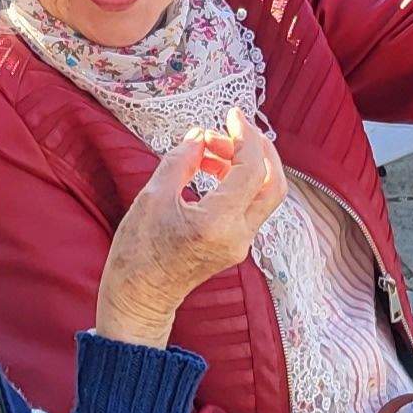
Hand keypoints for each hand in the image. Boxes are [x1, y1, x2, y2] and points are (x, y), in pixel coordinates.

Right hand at [95, 112, 283, 345]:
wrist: (139, 297)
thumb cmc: (138, 252)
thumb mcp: (152, 197)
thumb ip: (181, 160)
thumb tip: (200, 136)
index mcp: (218, 223)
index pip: (252, 170)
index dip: (245, 136)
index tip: (231, 115)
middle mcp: (238, 235)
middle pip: (274, 184)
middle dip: (260, 149)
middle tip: (233, 128)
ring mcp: (241, 243)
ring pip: (264, 195)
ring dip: (246, 164)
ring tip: (209, 148)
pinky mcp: (236, 245)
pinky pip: (249, 206)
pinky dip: (238, 181)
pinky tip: (211, 168)